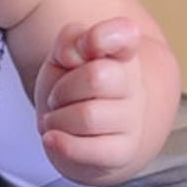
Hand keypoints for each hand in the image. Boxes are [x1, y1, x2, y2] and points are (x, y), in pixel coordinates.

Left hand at [34, 17, 146, 181]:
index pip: (124, 35)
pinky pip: (91, 150)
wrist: (81, 135)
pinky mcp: (123, 152)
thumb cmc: (72, 89)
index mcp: (120, 54)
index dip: (102, 36)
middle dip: (63, 90)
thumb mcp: (62, 58)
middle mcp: (134, 85)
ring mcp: (132, 120)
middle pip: (96, 77)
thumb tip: (75, 53)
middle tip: (58, 98)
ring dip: (58, 119)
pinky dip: (63, 145)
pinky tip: (52, 138)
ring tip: (56, 120)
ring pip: (88, 116)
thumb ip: (69, 41)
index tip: (88, 45)